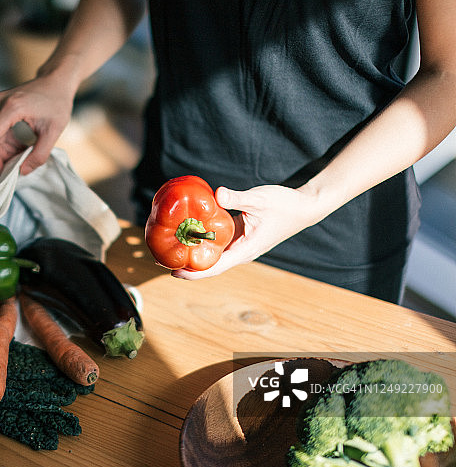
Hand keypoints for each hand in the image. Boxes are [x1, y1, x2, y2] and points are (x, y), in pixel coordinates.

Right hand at [0, 76, 74, 174]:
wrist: (57, 81)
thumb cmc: (58, 102)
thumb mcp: (53, 132)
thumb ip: (39, 154)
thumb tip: (23, 172)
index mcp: (11, 107)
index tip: (1, 171)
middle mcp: (0, 102)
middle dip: (0, 155)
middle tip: (16, 167)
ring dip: (5, 149)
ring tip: (23, 155)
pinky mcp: (1, 105)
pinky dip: (8, 140)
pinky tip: (22, 145)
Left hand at [171, 184, 325, 279]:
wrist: (306, 206)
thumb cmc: (285, 204)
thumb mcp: (260, 199)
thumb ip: (238, 197)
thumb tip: (217, 194)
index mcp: (245, 250)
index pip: (214, 268)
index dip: (193, 272)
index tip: (173, 272)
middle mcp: (240, 252)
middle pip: (209, 265)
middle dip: (186, 265)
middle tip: (159, 259)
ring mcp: (240, 245)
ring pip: (212, 255)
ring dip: (192, 253)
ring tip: (168, 249)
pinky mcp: (239, 236)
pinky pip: (217, 243)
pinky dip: (202, 240)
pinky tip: (187, 233)